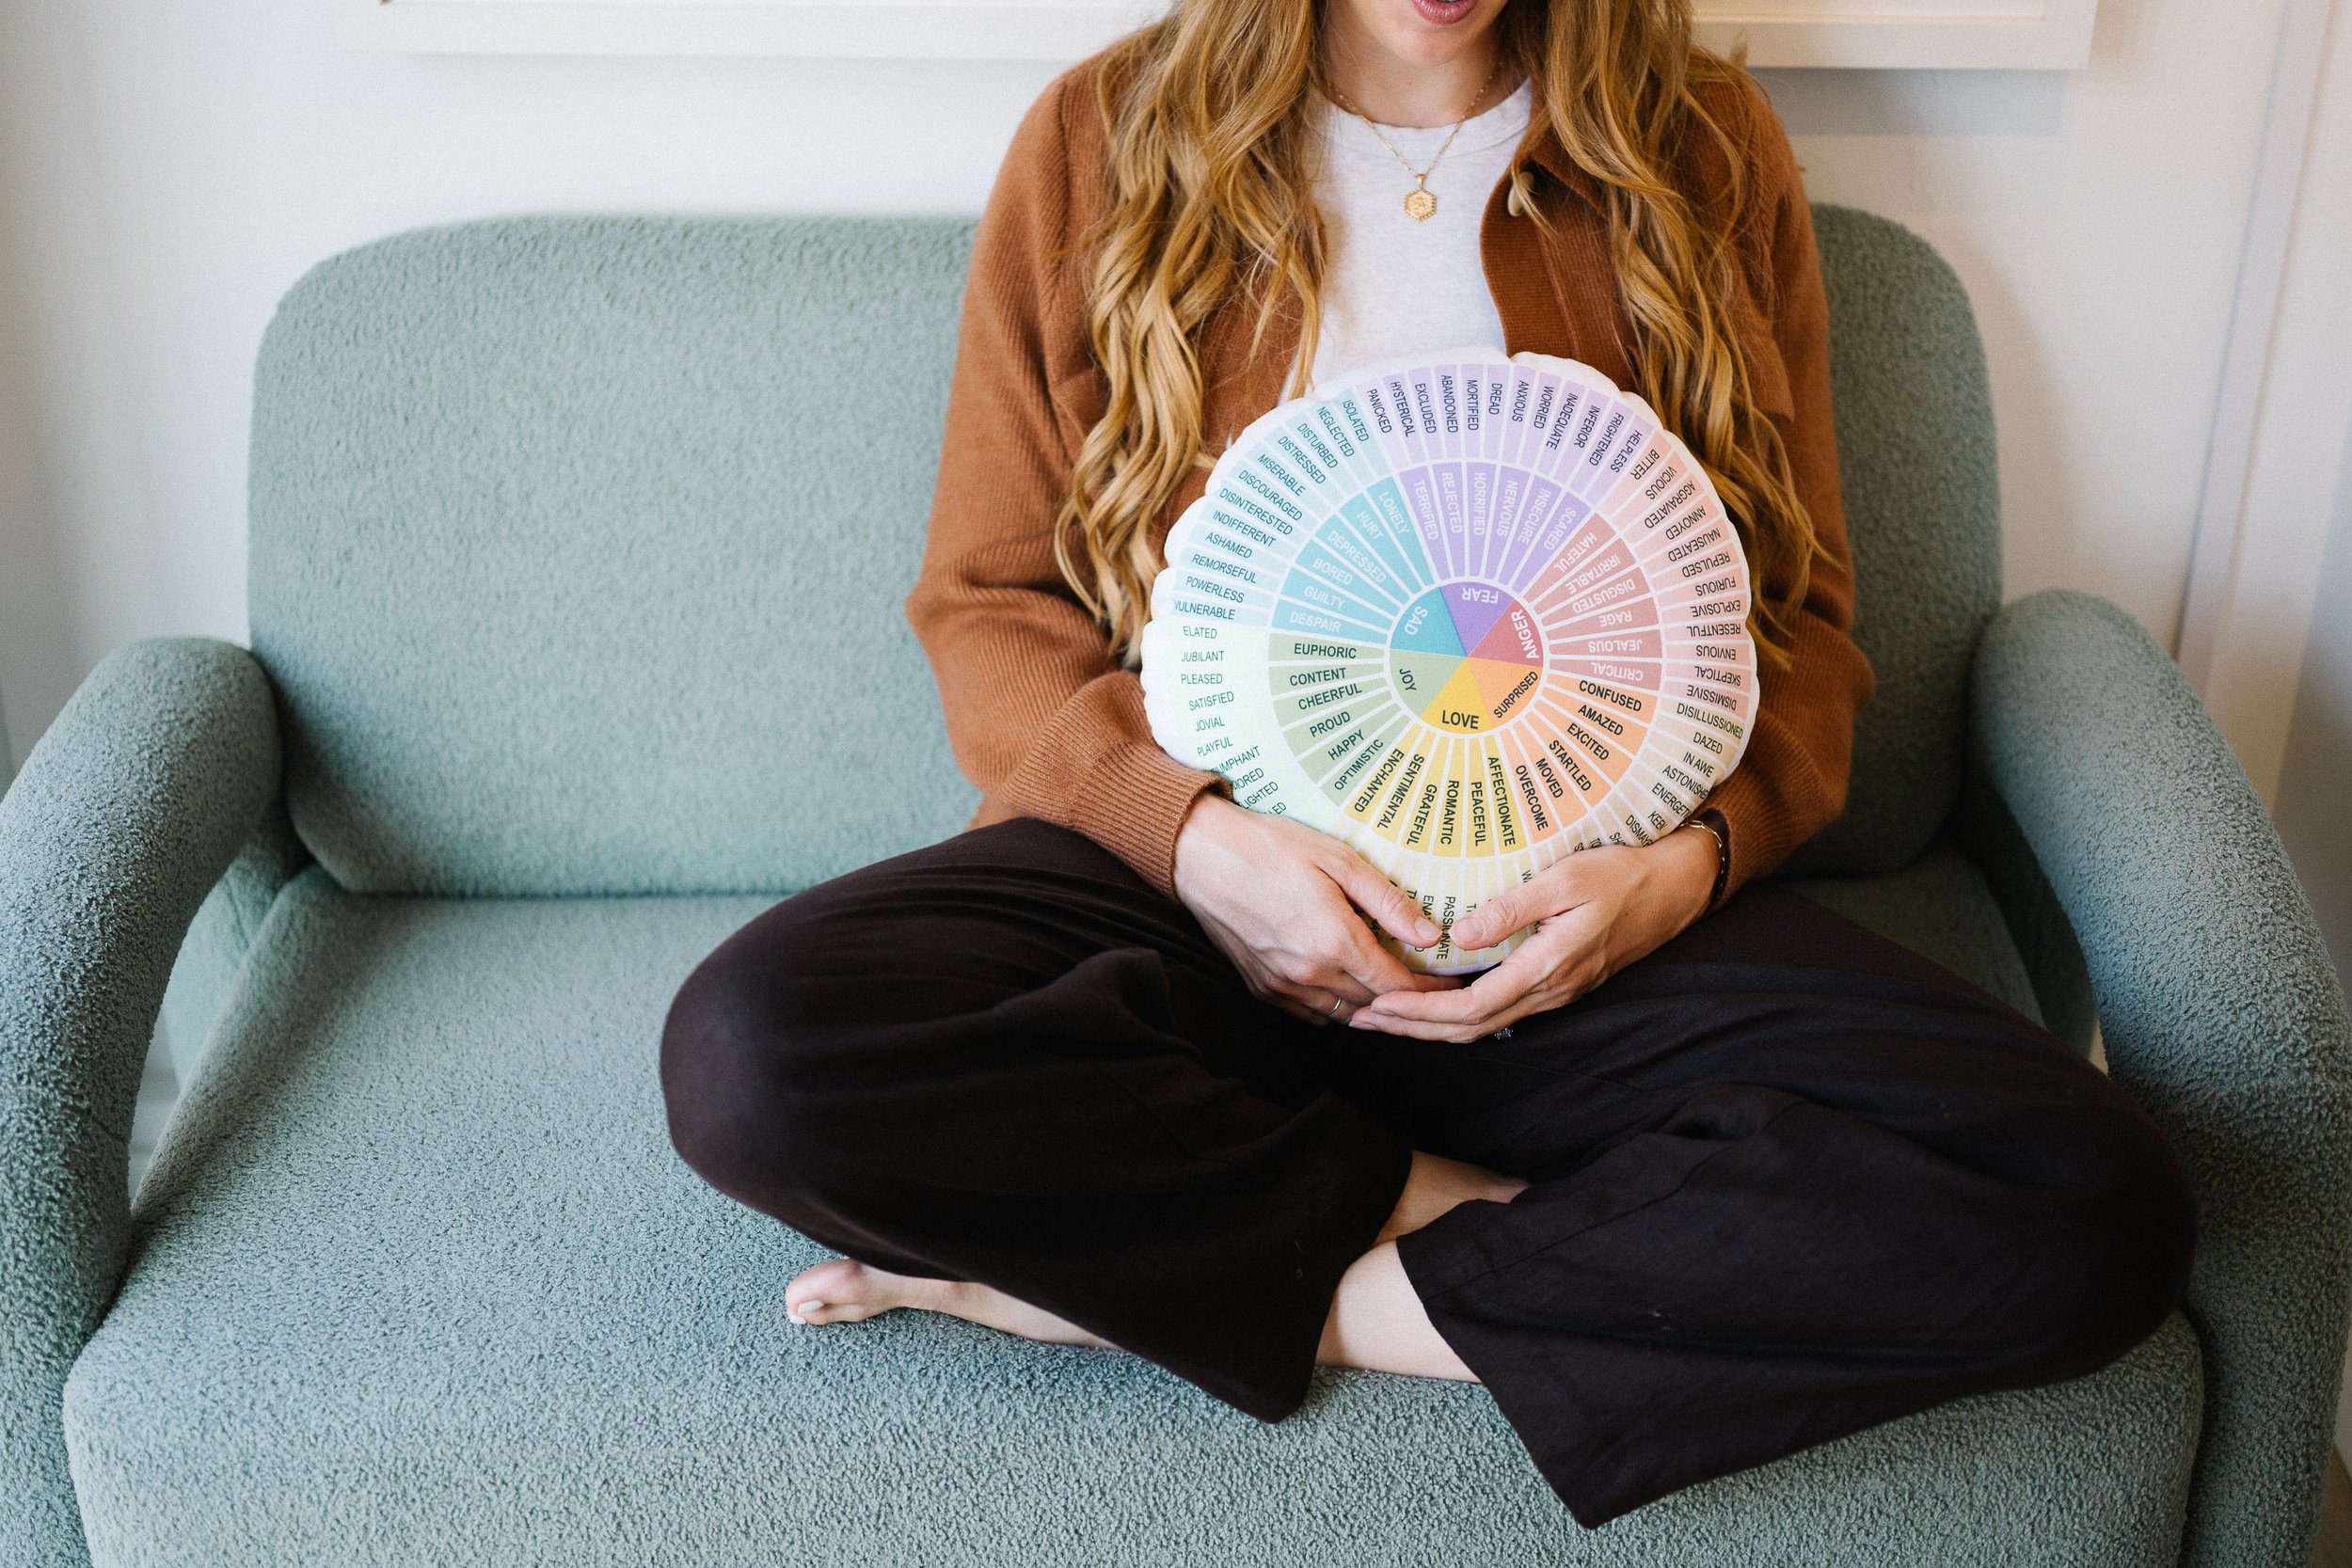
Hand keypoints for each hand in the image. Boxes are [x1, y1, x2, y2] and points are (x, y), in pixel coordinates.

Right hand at [1173, 796, 1461, 1023]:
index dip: (1430, 989)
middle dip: (1405, 998)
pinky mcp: (1260, 987)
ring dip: (1370, 1005)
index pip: (1397, 985)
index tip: (1452, 985)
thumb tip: (1430, 936)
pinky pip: (1309, 1016)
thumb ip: (1388, 902)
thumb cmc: (1270, 847)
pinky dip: (1334, 1008)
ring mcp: (1281, 985)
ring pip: (1342, 1015)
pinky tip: (1343, 985)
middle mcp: (1308, 974)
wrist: (1201, 856)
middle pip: (1374, 1003)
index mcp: (1334, 941)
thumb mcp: (1339, 860)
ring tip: (1390, 987)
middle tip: (1429, 983)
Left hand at [1349, 826, 1717, 1042]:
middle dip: (1413, 1029)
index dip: (1420, 1014)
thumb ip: (1510, 908)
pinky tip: (1433, 1002)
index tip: (1379, 1006)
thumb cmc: (1619, 876)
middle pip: (1470, 1029)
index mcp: (1546, 968)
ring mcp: (1555, 992)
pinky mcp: (1557, 984)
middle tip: (1364, 1019)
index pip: (1471, 1009)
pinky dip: (1459, 1014)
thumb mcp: (1563, 879)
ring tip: (1388, 1015)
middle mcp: (1549, 991)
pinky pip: (1499, 1012)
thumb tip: (1458, 936)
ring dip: (1433, 1026)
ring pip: (1484, 1026)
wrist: (1672, 889)